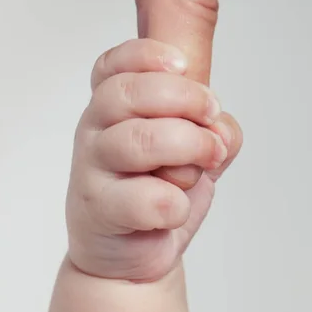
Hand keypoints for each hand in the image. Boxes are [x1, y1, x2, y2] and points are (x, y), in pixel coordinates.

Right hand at [66, 38, 242, 281]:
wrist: (130, 256)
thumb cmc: (156, 193)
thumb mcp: (193, 150)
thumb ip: (215, 128)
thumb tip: (220, 129)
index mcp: (111, 106)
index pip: (113, 64)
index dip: (148, 55)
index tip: (183, 66)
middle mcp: (94, 130)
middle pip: (128, 93)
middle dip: (185, 99)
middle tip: (211, 119)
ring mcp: (91, 170)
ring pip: (138, 141)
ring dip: (188, 148)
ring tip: (206, 164)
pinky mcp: (98, 211)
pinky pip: (145, 199)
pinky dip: (175, 205)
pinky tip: (174, 210)